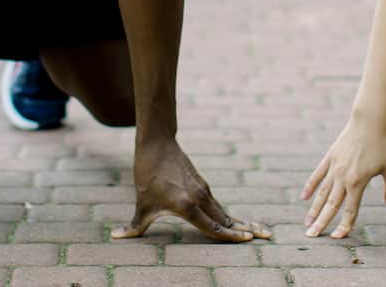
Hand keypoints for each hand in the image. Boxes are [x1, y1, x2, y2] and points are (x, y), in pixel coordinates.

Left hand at [113, 137, 270, 241]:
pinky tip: (237, 222)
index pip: (212, 227)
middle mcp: (200, 198)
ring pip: (225, 211)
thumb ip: (134, 225)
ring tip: (261, 231)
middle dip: (247, 230)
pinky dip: (230, 215)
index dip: (231, 236)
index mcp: (187, 206)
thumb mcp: (141, 204)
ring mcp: (204, 191)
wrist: (157, 145)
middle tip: (268, 237)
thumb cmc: (148, 175)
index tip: (249, 240)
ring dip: (242, 222)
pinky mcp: (203, 186)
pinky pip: (219, 205)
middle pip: (227, 219)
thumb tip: (116, 237)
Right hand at [301, 119, 385, 238]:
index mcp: (358, 182)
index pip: (350, 209)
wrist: (369, 120)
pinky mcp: (330, 157)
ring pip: (321, 193)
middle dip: (321, 222)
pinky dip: (310, 186)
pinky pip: (318, 175)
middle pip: (330, 205)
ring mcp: (334, 167)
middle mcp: (343, 177)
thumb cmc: (384, 143)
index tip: (337, 237)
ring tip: (307, 222)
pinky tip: (304, 197)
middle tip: (311, 235)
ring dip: (314, 209)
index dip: (344, 225)